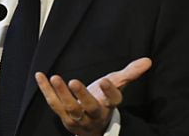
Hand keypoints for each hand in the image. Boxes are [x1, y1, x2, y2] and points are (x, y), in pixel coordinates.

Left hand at [35, 57, 151, 135]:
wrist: (91, 128)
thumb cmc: (103, 101)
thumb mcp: (116, 87)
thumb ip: (129, 74)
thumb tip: (147, 60)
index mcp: (109, 106)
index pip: (113, 100)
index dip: (110, 92)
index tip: (105, 81)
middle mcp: (94, 114)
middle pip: (88, 107)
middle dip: (81, 95)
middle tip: (74, 82)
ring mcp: (77, 118)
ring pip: (69, 108)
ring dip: (61, 93)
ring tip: (55, 78)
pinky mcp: (62, 116)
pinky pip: (53, 104)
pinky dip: (46, 90)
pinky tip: (40, 75)